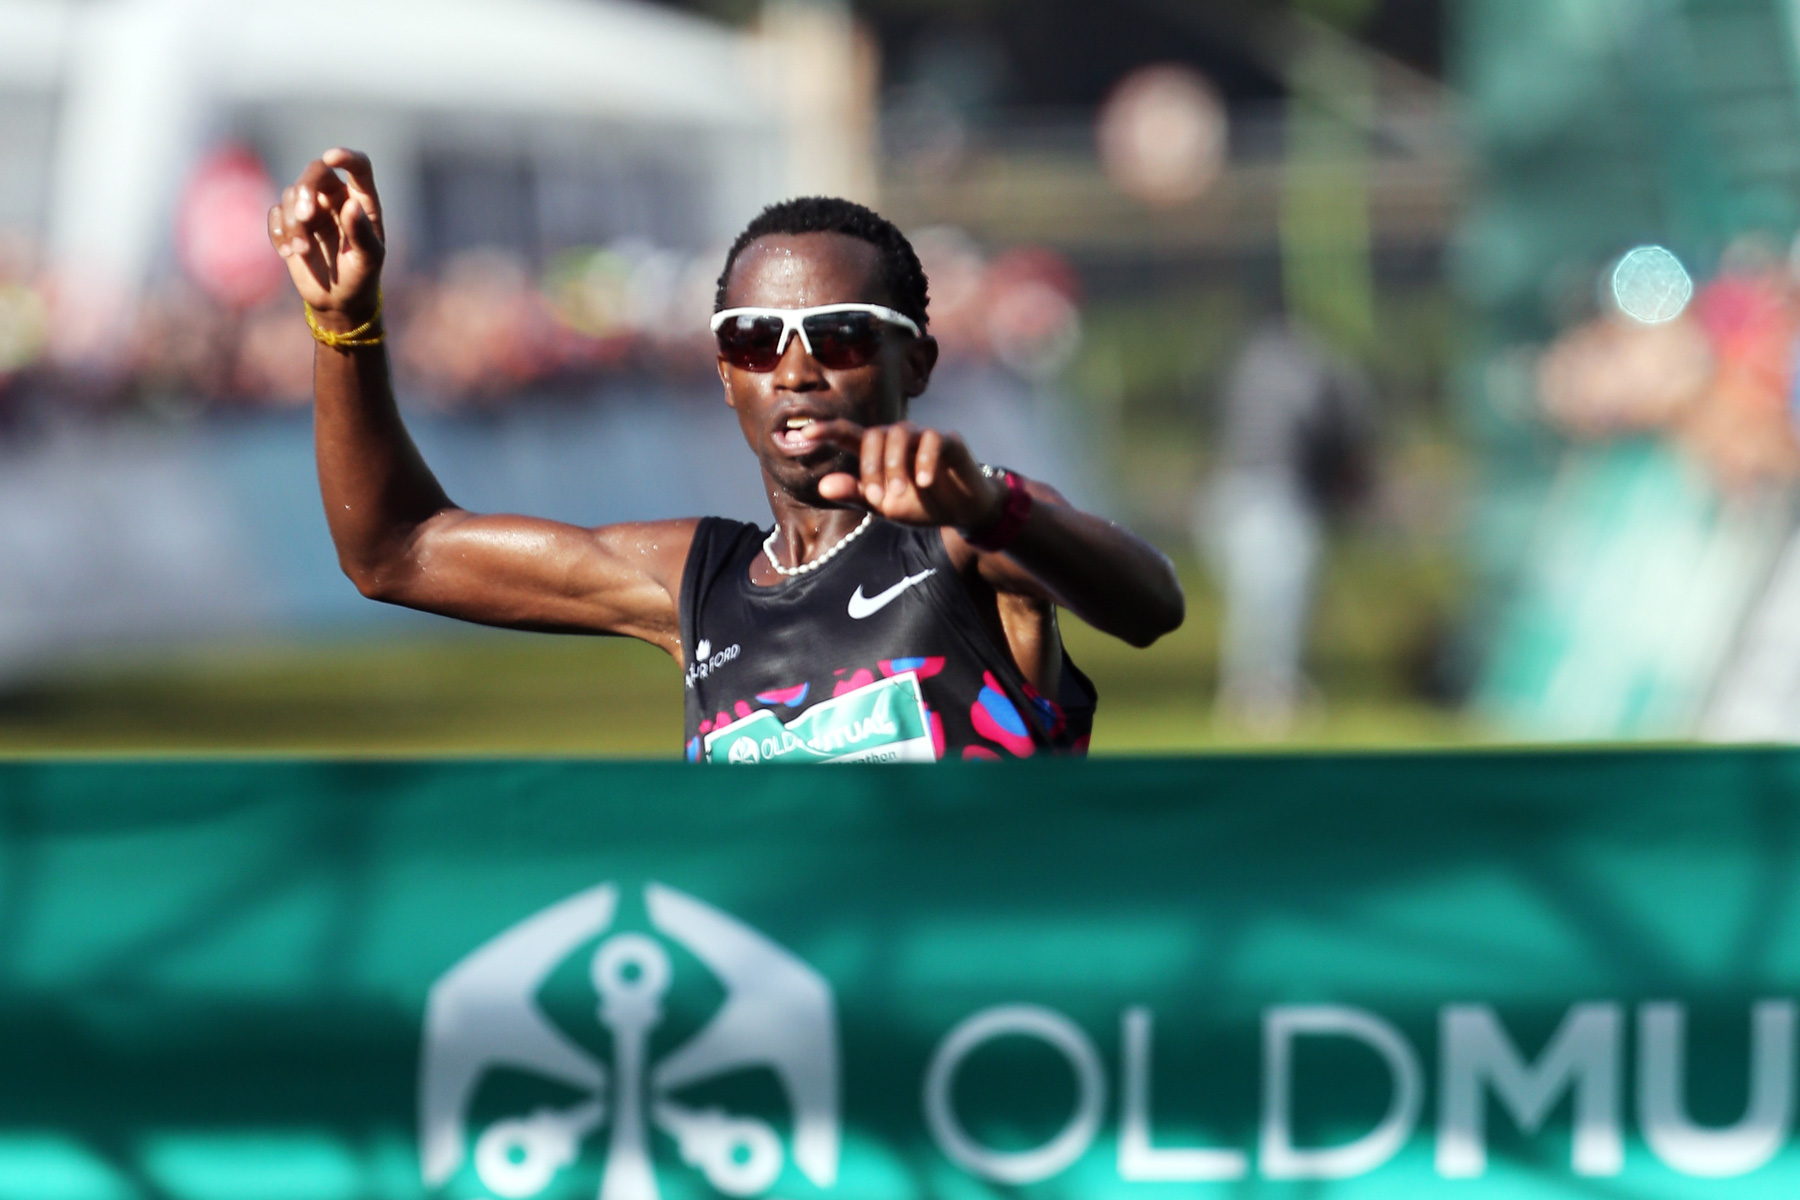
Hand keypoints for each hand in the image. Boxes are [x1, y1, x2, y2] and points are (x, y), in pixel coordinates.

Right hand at [267, 148, 384, 325]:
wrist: (339, 300)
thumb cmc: (362, 276)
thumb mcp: (368, 259)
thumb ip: (362, 233)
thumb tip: (351, 206)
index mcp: (362, 201)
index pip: (359, 167)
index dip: (346, 156)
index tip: (331, 157)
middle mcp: (335, 198)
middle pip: (315, 172)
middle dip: (305, 190)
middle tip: (305, 217)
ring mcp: (311, 208)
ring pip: (291, 194)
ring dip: (293, 222)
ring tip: (303, 250)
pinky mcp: (290, 223)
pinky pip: (275, 214)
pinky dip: (279, 232)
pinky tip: (291, 253)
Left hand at [814, 421, 1003, 530]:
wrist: (962, 512)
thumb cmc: (921, 505)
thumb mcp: (885, 507)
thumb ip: (856, 495)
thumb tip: (823, 486)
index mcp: (878, 453)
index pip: (848, 434)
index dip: (826, 431)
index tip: (803, 433)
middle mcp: (898, 439)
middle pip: (874, 434)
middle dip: (870, 465)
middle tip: (878, 496)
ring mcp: (923, 436)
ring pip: (899, 433)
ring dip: (894, 465)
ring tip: (898, 494)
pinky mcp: (949, 440)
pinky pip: (932, 439)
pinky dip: (924, 461)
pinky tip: (923, 483)